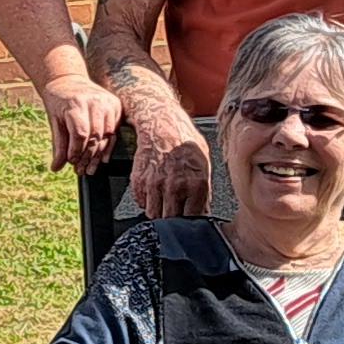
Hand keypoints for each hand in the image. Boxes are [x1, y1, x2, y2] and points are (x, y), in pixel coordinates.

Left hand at [40, 75, 126, 171]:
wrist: (67, 81)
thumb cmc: (58, 102)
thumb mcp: (54, 121)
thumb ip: (59, 145)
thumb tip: (56, 168)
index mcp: (76, 104)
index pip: (80, 133)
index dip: (76, 151)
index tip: (71, 162)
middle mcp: (95, 101)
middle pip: (94, 136)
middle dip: (87, 157)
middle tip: (80, 171)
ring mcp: (108, 102)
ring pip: (106, 135)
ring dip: (98, 155)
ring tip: (89, 168)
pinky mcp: (116, 105)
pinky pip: (114, 130)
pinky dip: (108, 146)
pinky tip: (103, 159)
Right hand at [122, 92, 211, 225]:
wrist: (161, 123)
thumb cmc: (184, 140)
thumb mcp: (204, 163)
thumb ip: (204, 190)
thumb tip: (204, 211)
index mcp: (196, 184)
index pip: (192, 219)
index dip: (190, 221)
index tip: (189, 219)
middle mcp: (175, 187)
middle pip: (171, 221)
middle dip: (174, 219)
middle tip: (176, 212)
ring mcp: (155, 185)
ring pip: (154, 215)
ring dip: (159, 211)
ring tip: (164, 201)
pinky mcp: (138, 181)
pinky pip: (141, 202)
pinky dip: (146, 200)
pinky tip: (154, 190)